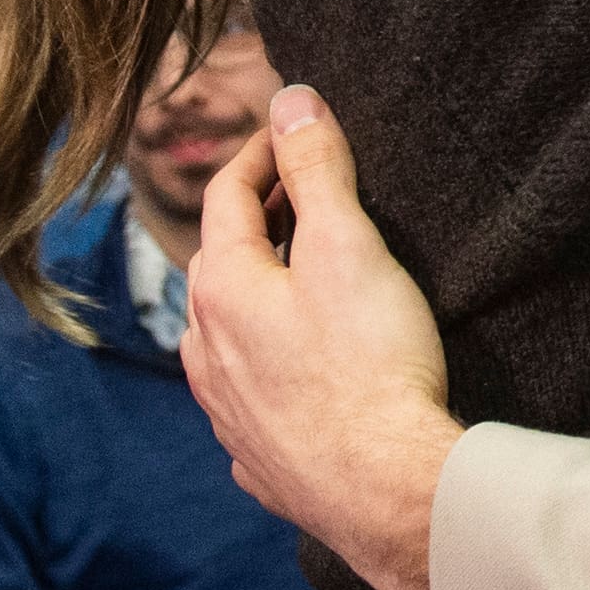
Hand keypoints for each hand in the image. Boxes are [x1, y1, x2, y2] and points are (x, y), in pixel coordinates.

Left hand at [182, 87, 461, 589]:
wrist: (383, 489)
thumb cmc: (370, 364)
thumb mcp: (349, 245)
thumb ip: (317, 169)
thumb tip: (293, 100)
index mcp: (221, 288)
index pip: (227, 196)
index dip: (260, 155)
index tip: (293, 131)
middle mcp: (206, 349)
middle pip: (220, 264)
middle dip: (258, 224)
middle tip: (305, 199)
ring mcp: (225, 411)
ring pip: (224, 336)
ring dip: (254, 300)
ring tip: (299, 284)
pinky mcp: (256, 457)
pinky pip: (247, 400)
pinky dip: (266, 371)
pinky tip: (299, 376)